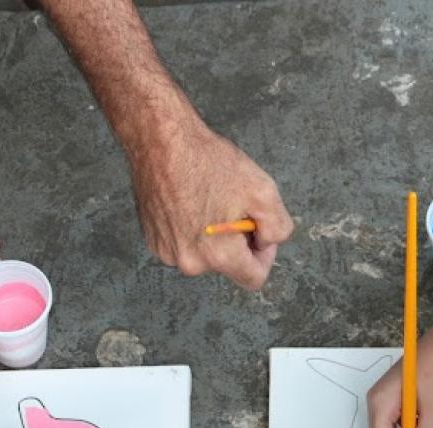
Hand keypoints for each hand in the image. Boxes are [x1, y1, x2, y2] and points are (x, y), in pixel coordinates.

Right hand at [128, 119, 292, 289]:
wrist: (160, 141)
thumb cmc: (207, 162)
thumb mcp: (263, 190)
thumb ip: (279, 227)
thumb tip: (268, 241)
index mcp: (219, 255)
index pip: (254, 279)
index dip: (264, 255)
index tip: (259, 231)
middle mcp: (190, 262)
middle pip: (228, 265)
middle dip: (237, 241)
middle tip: (232, 205)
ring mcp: (168, 253)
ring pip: (205, 255)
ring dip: (213, 236)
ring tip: (208, 200)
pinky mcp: (153, 241)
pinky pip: (183, 244)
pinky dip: (191, 229)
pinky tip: (188, 201)